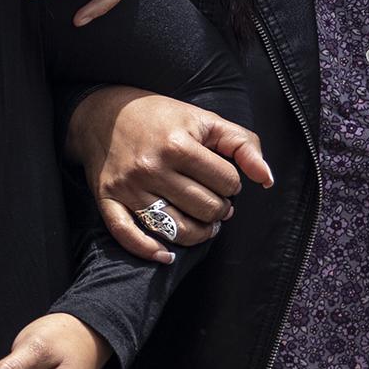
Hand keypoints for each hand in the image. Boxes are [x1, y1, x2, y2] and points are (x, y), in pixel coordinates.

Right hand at [69, 86, 272, 261]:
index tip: (222, 177)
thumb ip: (242, 144)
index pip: (227, 182)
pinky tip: (167, 255)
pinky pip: (128, 235)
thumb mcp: (204, 119)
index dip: (232, 182)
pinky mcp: (108, 199)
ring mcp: (128, 187)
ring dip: (199, 233)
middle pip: (205, 209)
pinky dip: (150, 251)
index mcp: (177, 144)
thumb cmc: (160, 117)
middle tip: (216, 202)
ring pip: (176, 229)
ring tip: (204, 224)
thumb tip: (267, 180)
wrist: (102, 113)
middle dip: (220, 209)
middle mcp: (151, 167)